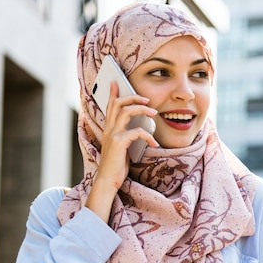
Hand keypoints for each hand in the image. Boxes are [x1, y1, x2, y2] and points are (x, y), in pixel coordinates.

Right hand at [86, 81, 158, 221]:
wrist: (108, 180)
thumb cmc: (116, 165)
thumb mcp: (122, 147)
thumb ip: (127, 136)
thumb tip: (139, 129)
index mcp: (109, 129)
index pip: (110, 106)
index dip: (113, 93)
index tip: (116, 82)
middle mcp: (109, 129)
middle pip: (118, 104)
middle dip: (132, 97)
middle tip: (145, 98)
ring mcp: (112, 135)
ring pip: (125, 112)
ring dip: (141, 109)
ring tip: (153, 112)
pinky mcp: (118, 143)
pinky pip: (136, 132)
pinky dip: (147, 135)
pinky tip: (154, 142)